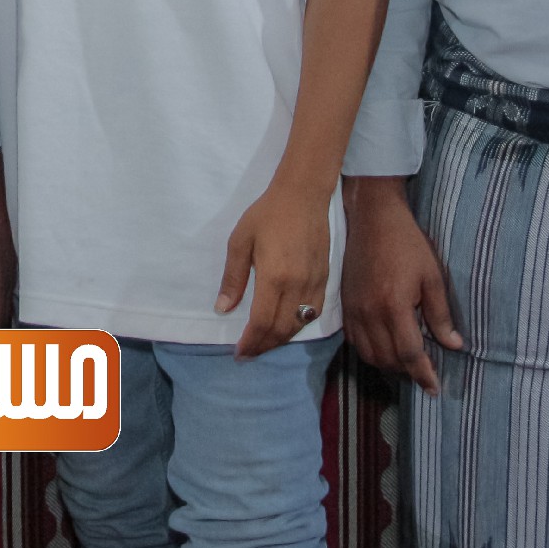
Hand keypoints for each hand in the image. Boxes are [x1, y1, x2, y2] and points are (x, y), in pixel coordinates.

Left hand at [217, 182, 331, 357]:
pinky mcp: (325, 278)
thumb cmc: (267, 214)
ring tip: (264, 343)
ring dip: (281, 339)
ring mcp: (314, 283)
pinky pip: (313, 312)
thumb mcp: (240, 241)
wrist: (303, 195)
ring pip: (299, 324)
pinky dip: (299, 325)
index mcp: (274, 277)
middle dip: (264, 346)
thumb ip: (233, 278)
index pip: (263, 322)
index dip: (250, 342)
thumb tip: (223, 308)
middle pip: (282, 329)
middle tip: (249, 353)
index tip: (239, 353)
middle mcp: (297, 285)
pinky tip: (287, 326)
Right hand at [339, 175, 463, 392]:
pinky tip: (384, 347)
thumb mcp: (432, 276)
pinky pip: (355, 342)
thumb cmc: (407, 243)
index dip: (423, 375)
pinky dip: (370, 352)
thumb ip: (440, 314)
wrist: (371, 219)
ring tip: (406, 363)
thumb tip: (453, 345)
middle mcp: (370, 314)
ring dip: (388, 365)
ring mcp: (354, 311)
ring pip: (369, 355)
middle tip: (425, 373)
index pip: (410, 354)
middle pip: (388, 359)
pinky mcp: (345, 306)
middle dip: (408, 372)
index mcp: (394, 307)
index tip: (434, 389)